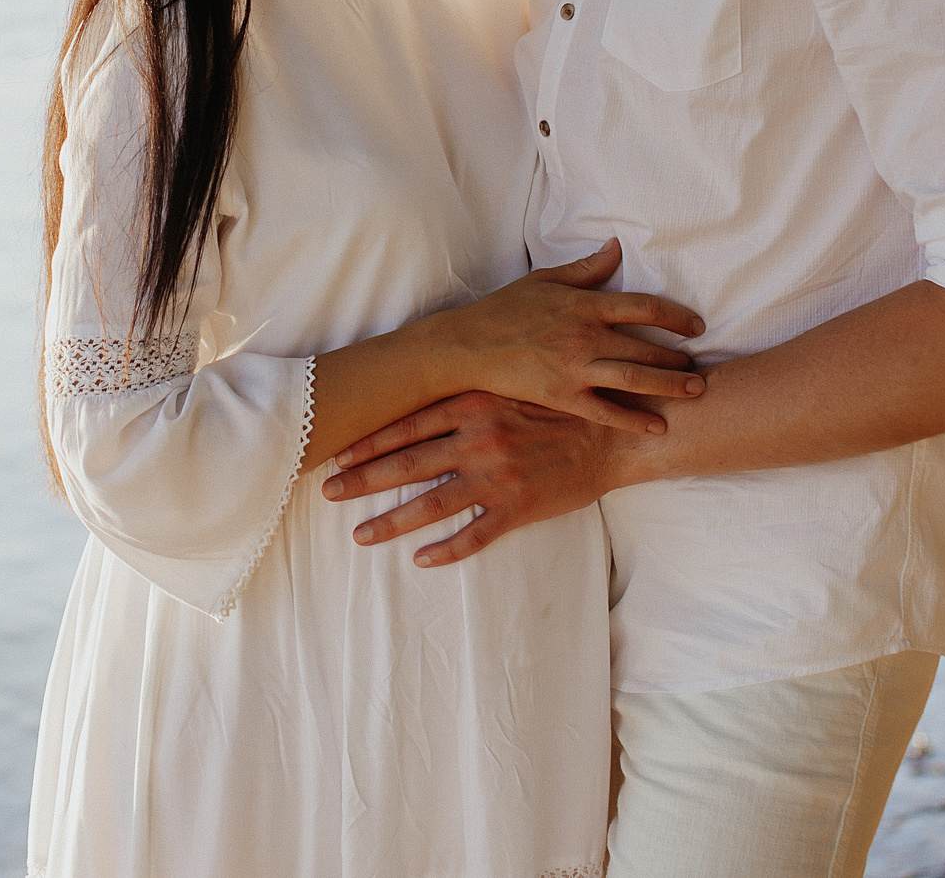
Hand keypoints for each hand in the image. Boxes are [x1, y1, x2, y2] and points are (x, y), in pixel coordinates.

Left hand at [319, 391, 633, 565]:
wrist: (617, 430)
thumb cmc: (563, 403)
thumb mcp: (513, 384)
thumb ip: (472, 392)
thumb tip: (430, 393)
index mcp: (473, 405)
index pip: (406, 425)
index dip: (367, 442)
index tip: (336, 453)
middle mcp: (477, 440)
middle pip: (405, 465)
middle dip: (361, 480)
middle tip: (327, 492)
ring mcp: (496, 477)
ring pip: (430, 505)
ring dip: (391, 522)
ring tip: (360, 535)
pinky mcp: (519, 507)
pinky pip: (475, 535)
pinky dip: (446, 550)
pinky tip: (422, 560)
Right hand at [429, 239, 705, 435]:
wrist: (468, 346)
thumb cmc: (505, 309)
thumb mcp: (545, 280)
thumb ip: (586, 268)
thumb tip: (617, 248)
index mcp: (585, 305)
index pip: (643, 307)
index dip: (676, 316)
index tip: (696, 326)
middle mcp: (586, 336)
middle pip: (647, 346)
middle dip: (678, 357)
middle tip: (700, 366)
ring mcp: (576, 369)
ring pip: (635, 378)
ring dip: (669, 385)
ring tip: (695, 390)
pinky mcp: (563, 397)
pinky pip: (607, 412)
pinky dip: (635, 420)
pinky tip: (658, 426)